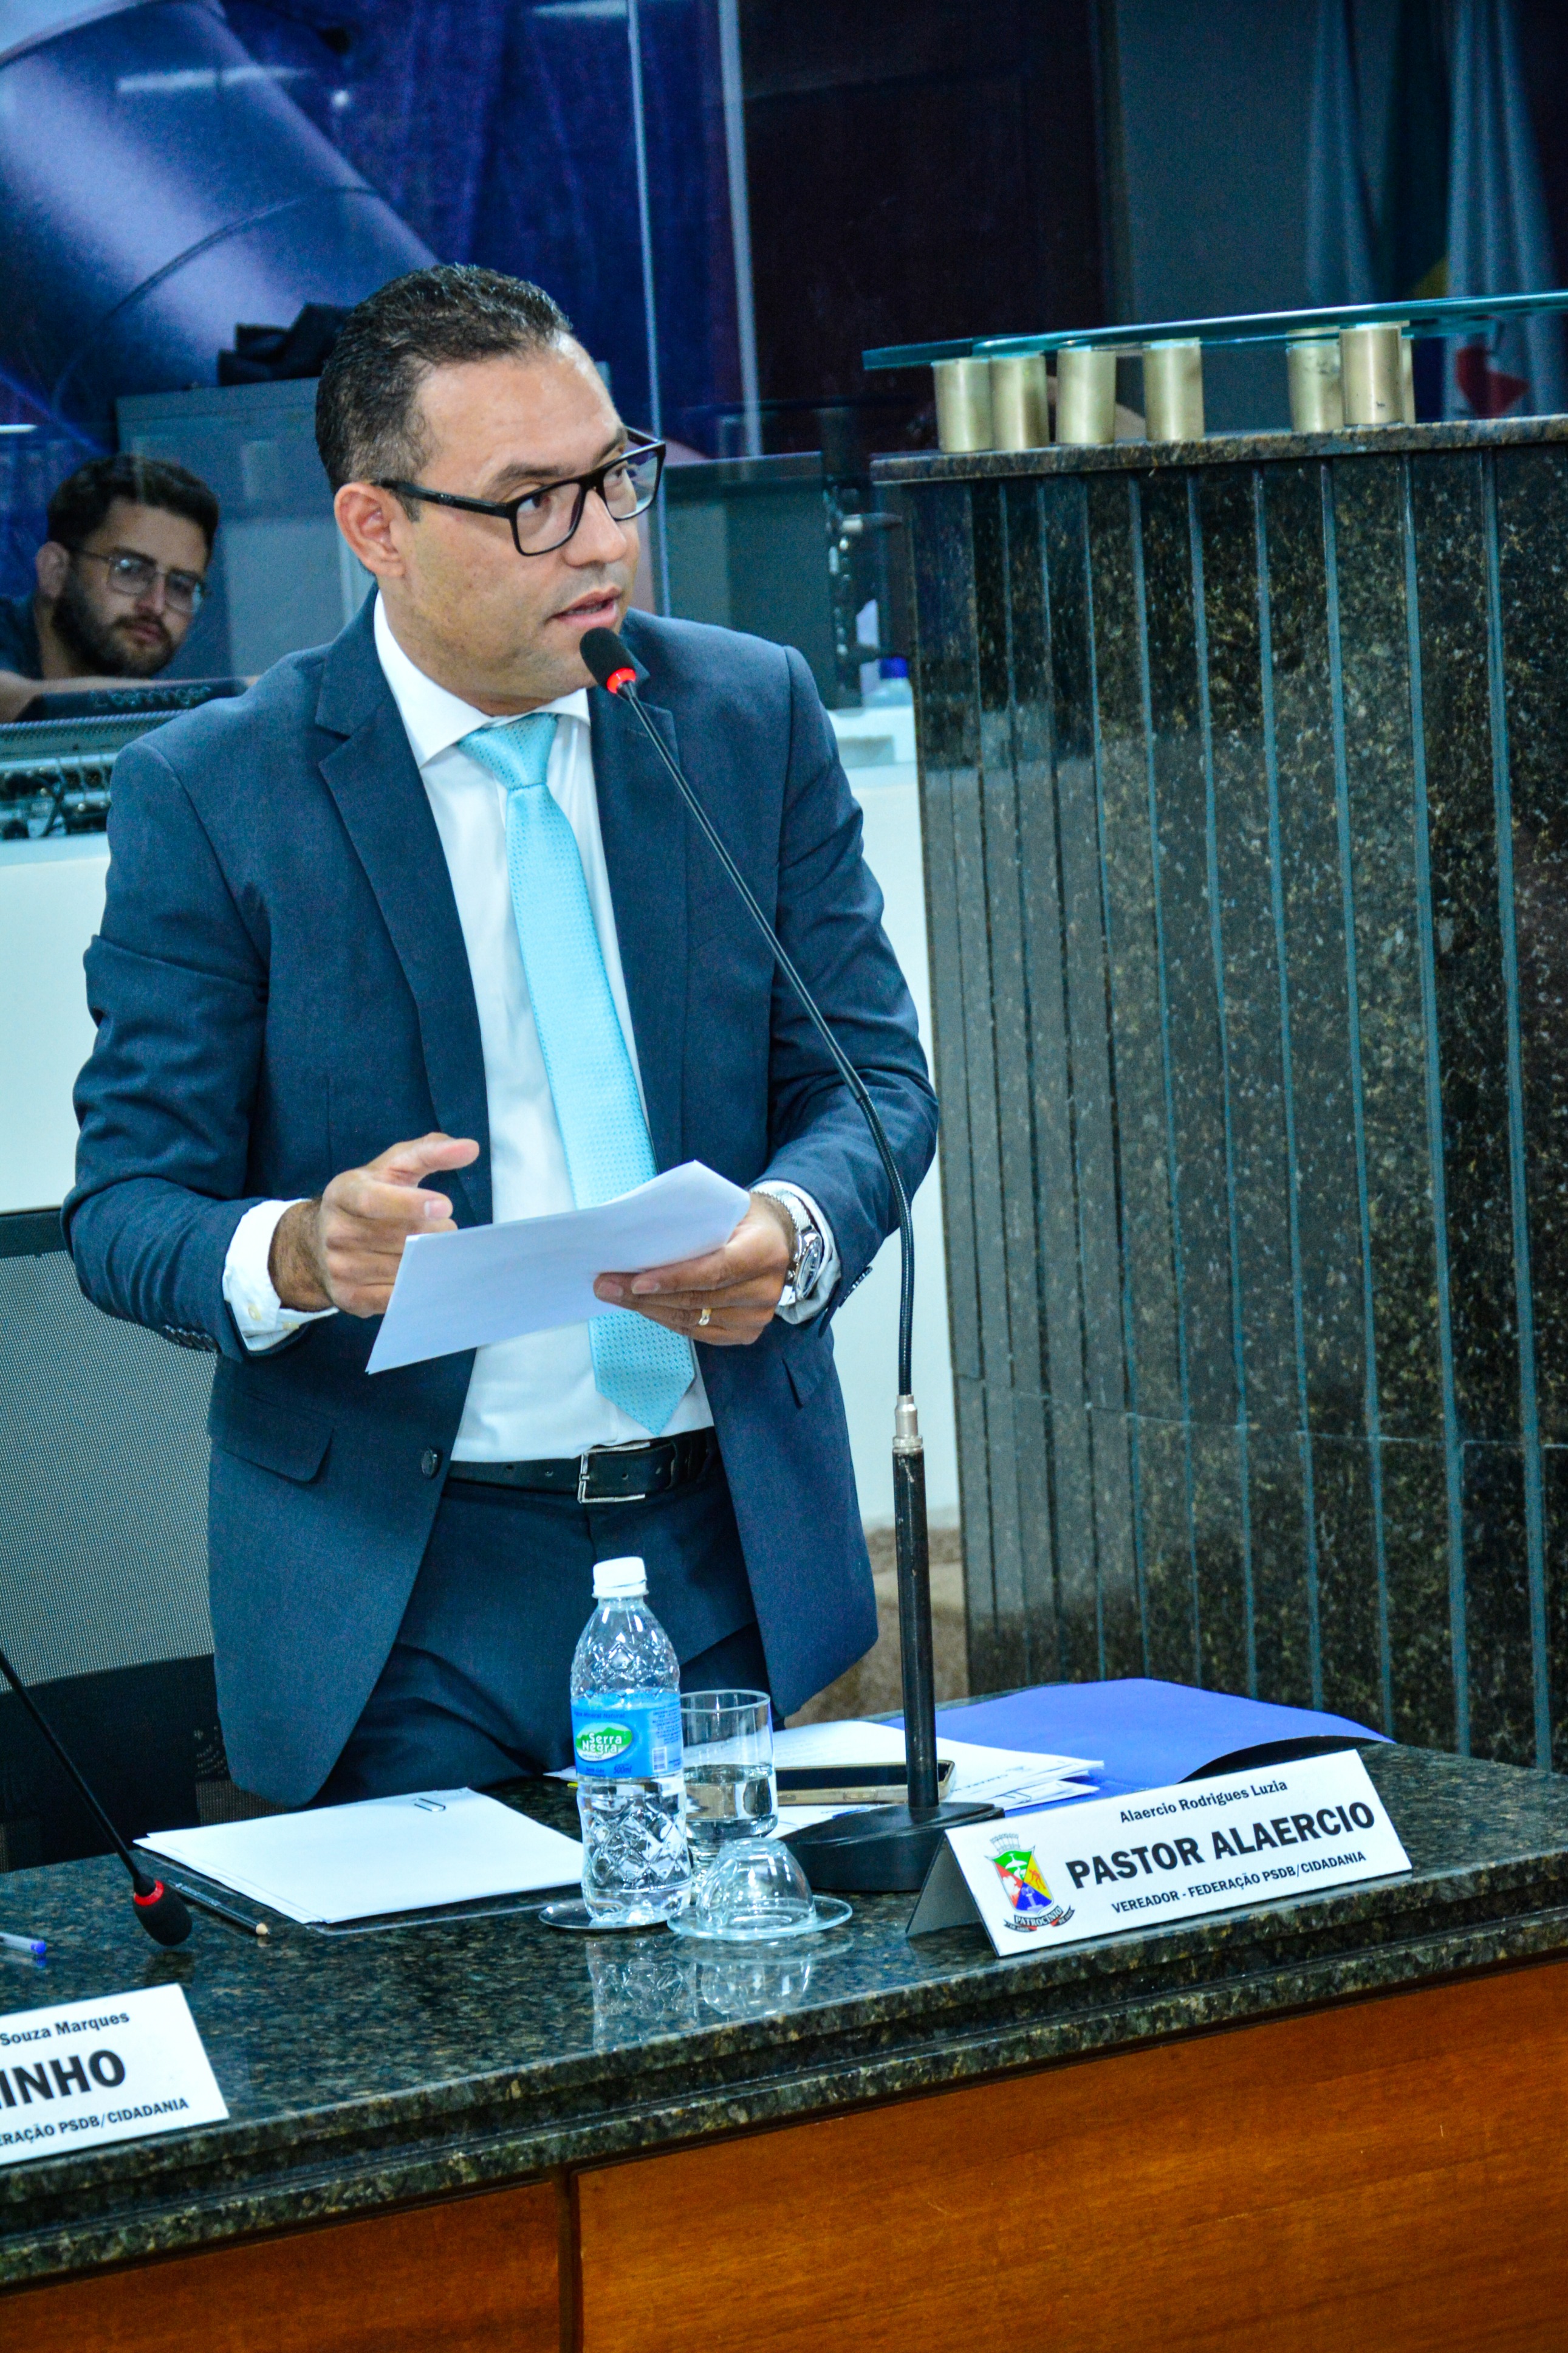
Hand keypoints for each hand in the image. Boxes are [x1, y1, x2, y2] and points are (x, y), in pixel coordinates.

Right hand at [269, 1132, 479, 1316]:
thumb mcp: (392, 1168)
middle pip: (397, 1237)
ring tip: (436, 1249)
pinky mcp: (349, 1296)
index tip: (444, 1206)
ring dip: (429, 1260)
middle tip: (446, 1229)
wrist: (318, 1242)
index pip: (373, 1200)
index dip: (409, 1204)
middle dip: (432, 1233)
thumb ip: (429, 1153)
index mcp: (344, 1193)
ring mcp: (340, 1267)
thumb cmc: (369, 1198)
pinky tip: (426, 1274)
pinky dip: (417, 1286)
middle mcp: (337, 1231)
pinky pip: (394, 1296)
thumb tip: (469, 1147)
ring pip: (400, 1268)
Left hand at [593, 1193, 792, 1346]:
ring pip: (692, 1320)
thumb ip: (692, 1222)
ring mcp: (758, 1316)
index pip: (713, 1271)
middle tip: (606, 1285)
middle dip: (644, 1295)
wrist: (778, 1238)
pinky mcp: (747, 1332)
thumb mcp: (725, 1207)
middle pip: (696, 1299)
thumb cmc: (742, 1218)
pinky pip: (698, 1333)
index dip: (673, 1279)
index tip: (636, 1281)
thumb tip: (636, 1240)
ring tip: (614, 1295)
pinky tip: (643, 1307)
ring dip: (649, 1309)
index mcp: (764, 1250)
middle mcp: (766, 1289)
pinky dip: (667, 1320)